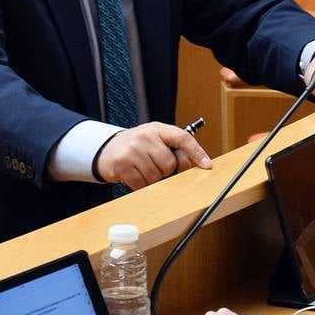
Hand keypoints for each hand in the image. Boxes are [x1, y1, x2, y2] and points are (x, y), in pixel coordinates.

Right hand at [95, 122, 211, 190]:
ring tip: (144, 169)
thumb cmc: (137, 146)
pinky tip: (136, 176)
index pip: (182, 138)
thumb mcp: (156, 140)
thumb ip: (173, 148)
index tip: (206, 164)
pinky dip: (141, 185)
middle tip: (155, 166)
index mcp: (158, 129)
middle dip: (166, 170)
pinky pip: (141, 184)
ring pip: (156, 176)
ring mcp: (132, 150)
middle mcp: (145, 136)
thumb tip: (193, 164)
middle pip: (169, 163)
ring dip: (153, 179)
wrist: (107, 149)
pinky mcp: (122, 164)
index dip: (197, 152)